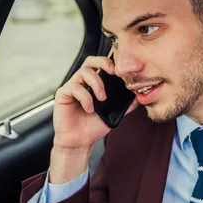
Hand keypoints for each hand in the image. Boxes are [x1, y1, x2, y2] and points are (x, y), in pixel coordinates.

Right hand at [49, 55, 137, 182]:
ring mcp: (72, 86)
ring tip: (102, 99)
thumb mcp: (115, 113)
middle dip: (103, 63)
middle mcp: (82, 82)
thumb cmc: (94, 126)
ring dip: (97, 84)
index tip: (121, 70)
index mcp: (94, 83)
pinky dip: (86, 97)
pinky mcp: (63, 94)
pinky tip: (90, 108)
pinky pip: (75, 88)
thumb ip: (126, 103)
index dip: (110, 62)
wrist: (81, 141)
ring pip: (84, 72)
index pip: (101, 64)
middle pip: (90, 61)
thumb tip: (139, 95)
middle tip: (113, 73)